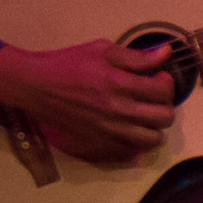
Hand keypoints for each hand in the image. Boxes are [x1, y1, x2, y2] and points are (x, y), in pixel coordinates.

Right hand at [0, 37, 181, 160]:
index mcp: (119, 84)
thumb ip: (136, 57)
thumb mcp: (101, 51)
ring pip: (152, 139)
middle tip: (153, 97)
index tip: (159, 77)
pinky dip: (137, 143)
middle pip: (164, 118)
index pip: (163, 91)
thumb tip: (166, 53)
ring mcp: (109, 130)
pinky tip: (131, 129)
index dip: (167, 83)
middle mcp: (118, 111)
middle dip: (165, 105)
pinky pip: (131, 151)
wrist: (35, 86)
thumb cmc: (67, 64)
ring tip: (145, 115)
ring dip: (154, 127)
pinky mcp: (98, 142)